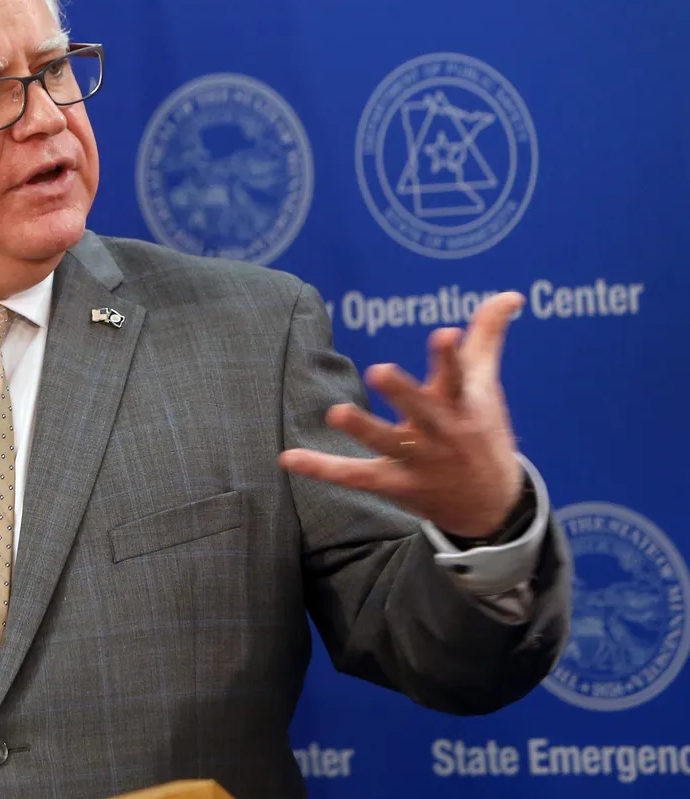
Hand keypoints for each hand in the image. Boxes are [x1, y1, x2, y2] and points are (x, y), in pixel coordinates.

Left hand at [280, 292, 525, 538]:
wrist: (491, 505)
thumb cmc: (481, 430)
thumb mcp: (484, 386)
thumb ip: (487, 336)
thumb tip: (511, 293)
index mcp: (462, 404)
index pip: (458, 376)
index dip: (450, 357)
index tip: (445, 333)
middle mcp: (441, 432)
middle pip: (423, 410)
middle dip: (404, 392)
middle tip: (380, 370)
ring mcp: (419, 461)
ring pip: (387, 444)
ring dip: (363, 428)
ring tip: (335, 412)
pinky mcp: (396, 484)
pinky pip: (355, 476)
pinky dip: (322, 468)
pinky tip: (287, 458)